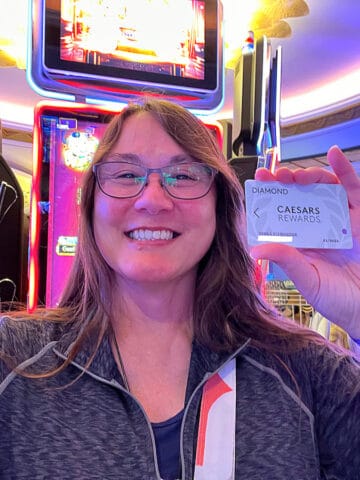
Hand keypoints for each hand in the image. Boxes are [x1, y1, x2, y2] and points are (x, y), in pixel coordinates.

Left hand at [250, 146, 359, 338]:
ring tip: (296, 175)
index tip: (258, 183)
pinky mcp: (359, 218)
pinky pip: (353, 189)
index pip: (282, 212)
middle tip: (275, 176)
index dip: (270, 196)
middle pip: (301, 195)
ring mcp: (339, 220)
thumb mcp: (307, 279)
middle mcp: (317, 226)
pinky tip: (334, 154)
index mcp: (300, 240)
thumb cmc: (336, 298)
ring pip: (323, 188)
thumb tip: (256, 248)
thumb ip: (286, 260)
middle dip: (286, 182)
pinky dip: (345, 170)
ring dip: (309, 176)